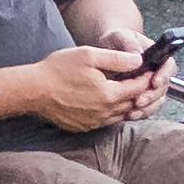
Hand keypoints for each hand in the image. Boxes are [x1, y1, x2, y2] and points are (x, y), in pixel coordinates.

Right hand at [29, 41, 154, 135]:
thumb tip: (138, 61)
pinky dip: (112, 112)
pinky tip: (106, 101)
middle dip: (140, 92)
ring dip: (127, 104)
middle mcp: (105, 112)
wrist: (34, 91)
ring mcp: (94, 122)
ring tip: (127, 90)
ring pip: (121, 115)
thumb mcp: (88, 55)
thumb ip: (117, 59)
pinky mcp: (84, 127)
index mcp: (109, 94)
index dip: (146, 78)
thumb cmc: (58, 69)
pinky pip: (106, 121)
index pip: (138, 88)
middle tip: (142, 80)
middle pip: (132, 103)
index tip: (149, 70)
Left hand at [103, 38, 176, 121]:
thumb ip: (129, 43)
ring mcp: (151, 87)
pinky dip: (139, 113)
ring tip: (132, 111)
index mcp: (157, 56)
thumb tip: (138, 56)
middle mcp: (157, 73)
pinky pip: (146, 109)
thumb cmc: (117, 41)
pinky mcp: (142, 97)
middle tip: (140, 100)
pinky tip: (128, 114)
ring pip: (156, 102)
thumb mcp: (121, 36)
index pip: (169, 65)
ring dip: (146, 108)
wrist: (107, 51)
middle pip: (164, 88)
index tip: (154, 82)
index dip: (164, 75)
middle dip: (152, 96)